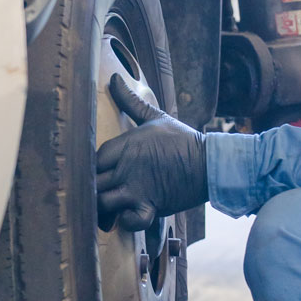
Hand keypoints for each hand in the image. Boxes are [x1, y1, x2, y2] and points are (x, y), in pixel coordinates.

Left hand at [96, 74, 207, 231]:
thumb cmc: (182, 139)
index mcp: (128, 145)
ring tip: (107, 206)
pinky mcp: (152, 206)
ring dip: (102, 207)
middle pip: (93, 181)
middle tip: (95, 190)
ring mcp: (139, 188)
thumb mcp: (157, 117)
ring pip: (104, 202)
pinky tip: (127, 216)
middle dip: (90, 188)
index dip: (89, 165)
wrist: (210, 162)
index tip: (93, 170)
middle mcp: (129, 167)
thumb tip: (114, 78)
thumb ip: (132, 102)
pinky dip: (126, 222)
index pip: (94, 157)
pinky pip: (131, 220)